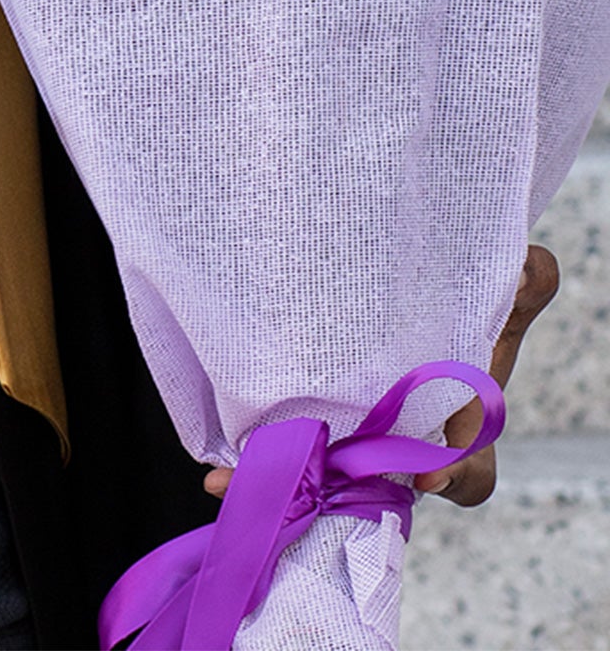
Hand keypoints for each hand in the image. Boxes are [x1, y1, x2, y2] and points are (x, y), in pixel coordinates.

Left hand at [201, 245, 559, 508]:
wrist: (391, 307)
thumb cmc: (448, 318)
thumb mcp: (487, 307)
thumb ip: (516, 287)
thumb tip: (533, 262)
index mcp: (457, 430)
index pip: (469, 473)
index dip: (453, 477)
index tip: (426, 474)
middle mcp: (402, 449)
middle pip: (383, 487)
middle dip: (351, 487)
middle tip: (318, 472)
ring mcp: (353, 447)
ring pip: (325, 481)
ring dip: (290, 483)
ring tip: (242, 479)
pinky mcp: (307, 435)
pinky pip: (282, 463)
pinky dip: (249, 472)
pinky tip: (215, 477)